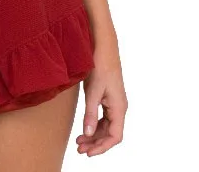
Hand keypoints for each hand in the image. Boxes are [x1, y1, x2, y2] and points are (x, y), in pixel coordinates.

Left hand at [75, 42, 127, 156]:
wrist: (103, 46)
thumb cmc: (100, 66)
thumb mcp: (92, 91)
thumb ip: (90, 114)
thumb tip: (87, 134)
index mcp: (119, 108)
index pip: (115, 136)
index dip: (102, 147)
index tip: (88, 153)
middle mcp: (119, 107)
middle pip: (110, 134)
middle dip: (95, 143)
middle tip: (79, 149)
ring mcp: (114, 103)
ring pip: (106, 126)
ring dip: (94, 135)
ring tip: (79, 142)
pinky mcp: (108, 98)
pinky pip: (104, 118)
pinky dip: (94, 125)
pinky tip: (84, 128)